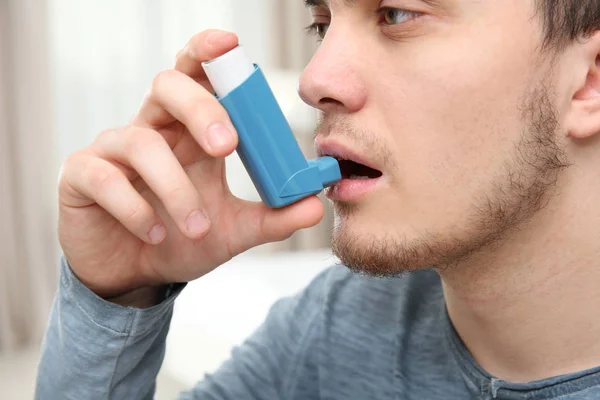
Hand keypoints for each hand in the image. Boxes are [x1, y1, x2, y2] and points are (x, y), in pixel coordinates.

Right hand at [58, 30, 323, 301]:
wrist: (136, 275)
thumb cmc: (182, 242)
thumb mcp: (234, 231)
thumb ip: (273, 218)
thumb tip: (316, 206)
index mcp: (189, 133)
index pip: (197, 77)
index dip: (207, 53)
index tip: (229, 44)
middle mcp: (151, 130)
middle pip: (167, 85)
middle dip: (200, 107)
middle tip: (226, 145)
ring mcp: (112, 150)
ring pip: (140, 140)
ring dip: (175, 187)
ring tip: (196, 227)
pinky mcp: (82, 177)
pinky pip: (104, 177)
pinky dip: (135, 208)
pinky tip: (154, 235)